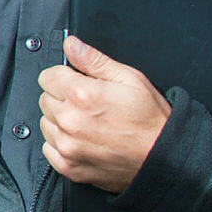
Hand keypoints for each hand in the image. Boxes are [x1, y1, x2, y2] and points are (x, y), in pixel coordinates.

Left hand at [37, 36, 171, 193]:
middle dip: (62, 98)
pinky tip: (82, 140)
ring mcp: (68, 146)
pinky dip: (61, 143)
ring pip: (45, 123)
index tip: (77, 82)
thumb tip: (71, 45)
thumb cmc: (151, 120)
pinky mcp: (68, 166)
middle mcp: (70, 121)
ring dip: (60, 121)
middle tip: (88, 105)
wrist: (166, 158)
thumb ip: (94, 60)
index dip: (63, 77)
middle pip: (45, 99)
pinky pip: (49, 148)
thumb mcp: (129, 79)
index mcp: (82, 95)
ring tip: (88, 123)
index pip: (47, 76)